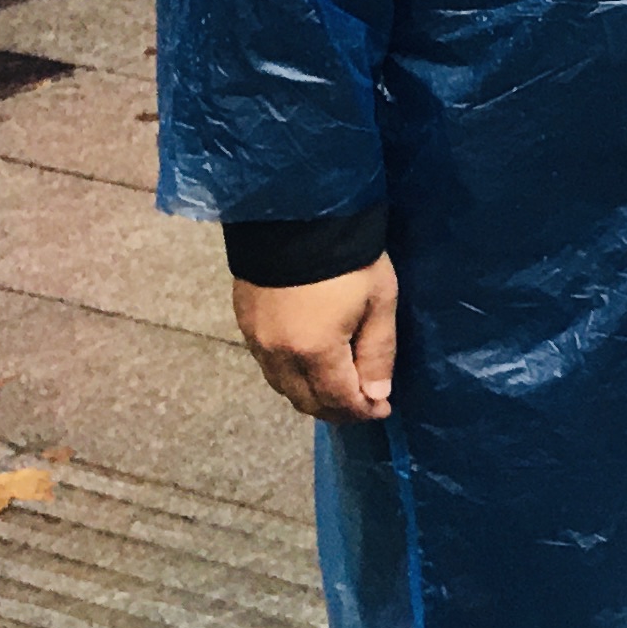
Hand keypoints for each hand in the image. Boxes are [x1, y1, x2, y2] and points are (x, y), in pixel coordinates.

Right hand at [235, 256, 397, 421]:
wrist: (296, 216)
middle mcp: (278, 354)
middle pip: (306, 401)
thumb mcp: (378, 302)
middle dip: (337, 410)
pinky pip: (268, 365)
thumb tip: (375, 396)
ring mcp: (256, 340)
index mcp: (314, 351)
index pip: (338, 400)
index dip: (362, 411)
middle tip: (362, 405)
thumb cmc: (349, 259)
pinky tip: (309, 366)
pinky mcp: (244, 323)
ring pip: (283, 387)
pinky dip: (290, 376)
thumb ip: (377, 352)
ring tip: (337, 389)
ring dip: (311, 395)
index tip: (382, 410)